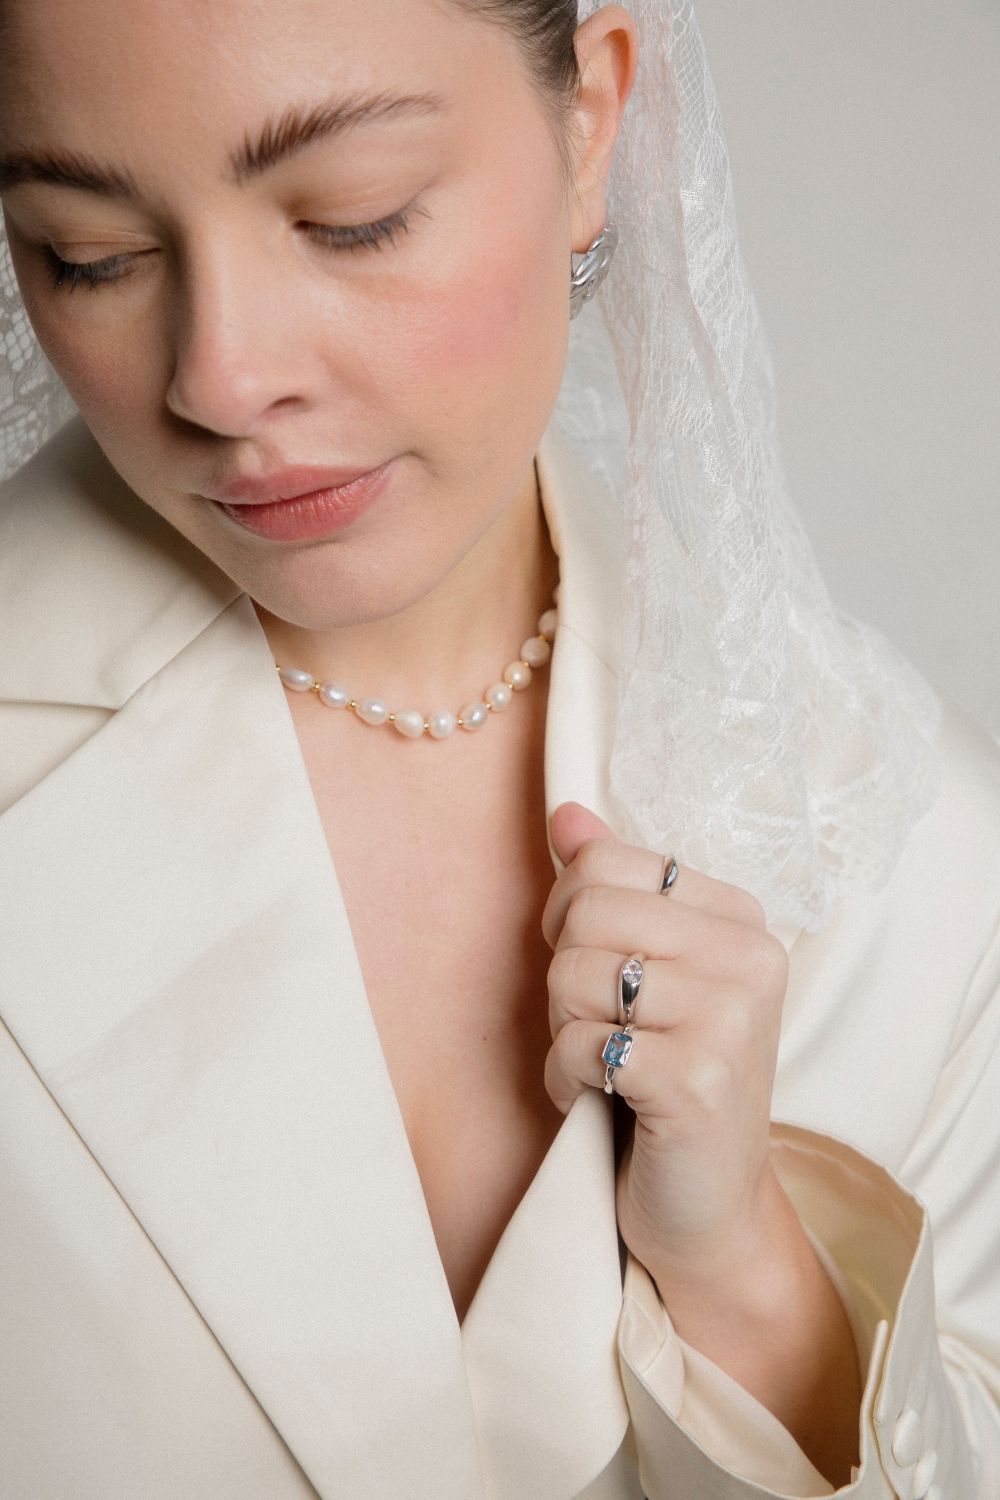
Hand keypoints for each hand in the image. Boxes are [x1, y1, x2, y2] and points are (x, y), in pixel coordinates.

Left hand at [542, 799, 790, 1287]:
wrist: (707, 1206)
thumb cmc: (667, 1076)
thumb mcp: (646, 971)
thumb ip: (612, 887)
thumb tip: (566, 814)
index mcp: (741, 917)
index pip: (605, 862)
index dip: (568, 916)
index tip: (594, 967)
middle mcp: (751, 957)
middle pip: (585, 911)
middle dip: (563, 977)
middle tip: (598, 1026)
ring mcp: (732, 1018)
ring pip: (573, 975)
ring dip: (563, 1032)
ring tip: (603, 1064)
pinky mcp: (700, 1079)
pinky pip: (579, 1045)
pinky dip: (565, 1079)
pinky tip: (601, 1100)